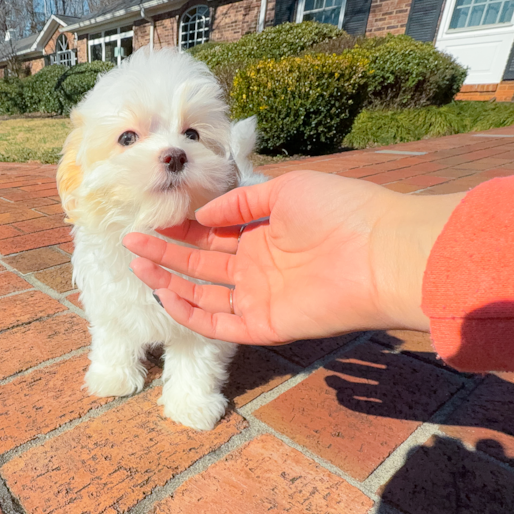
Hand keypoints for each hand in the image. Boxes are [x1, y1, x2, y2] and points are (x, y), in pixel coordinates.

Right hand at [122, 171, 463, 344]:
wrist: (383, 251)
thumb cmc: (341, 211)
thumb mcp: (287, 189)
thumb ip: (241, 201)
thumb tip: (203, 216)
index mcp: (265, 235)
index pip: (213, 235)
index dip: (181, 229)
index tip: (151, 218)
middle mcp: (259, 268)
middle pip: (202, 264)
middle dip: (166, 252)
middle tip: (130, 241)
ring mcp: (261, 298)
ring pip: (204, 293)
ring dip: (169, 280)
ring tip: (137, 263)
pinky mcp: (266, 324)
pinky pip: (219, 323)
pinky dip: (191, 312)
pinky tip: (165, 292)